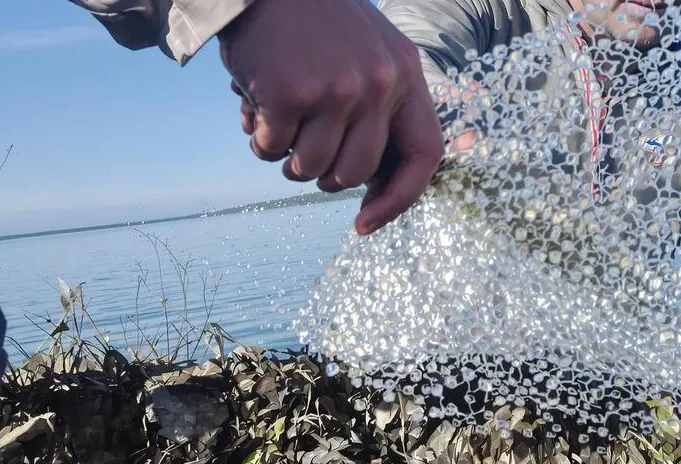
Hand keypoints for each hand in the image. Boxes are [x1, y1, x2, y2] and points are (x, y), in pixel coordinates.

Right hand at [219, 0, 443, 234]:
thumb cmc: (315, 24)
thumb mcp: (370, 52)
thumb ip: (381, 109)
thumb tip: (373, 184)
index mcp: (406, 73)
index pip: (425, 154)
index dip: (399, 198)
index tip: (366, 223)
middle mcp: (379, 82)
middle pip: (357, 172)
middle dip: (325, 176)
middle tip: (304, 155)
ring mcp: (337, 88)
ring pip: (311, 167)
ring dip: (286, 158)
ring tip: (277, 124)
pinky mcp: (291, 92)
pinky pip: (272, 148)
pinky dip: (259, 138)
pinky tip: (255, 107)